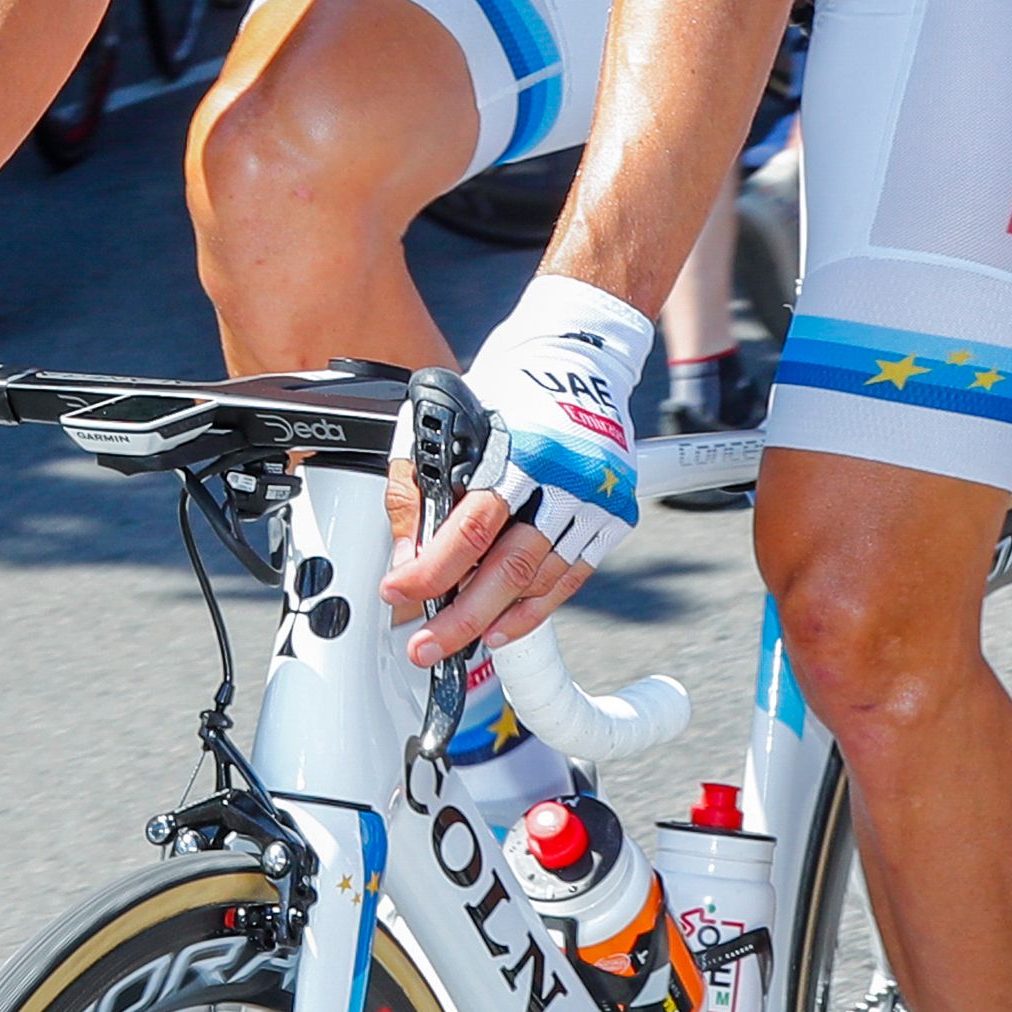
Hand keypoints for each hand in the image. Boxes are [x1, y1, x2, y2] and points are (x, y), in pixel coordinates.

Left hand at [386, 274, 650, 662]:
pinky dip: (537, 609)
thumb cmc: (505, 393)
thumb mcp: (443, 424)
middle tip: (425, 647)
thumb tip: (407, 558)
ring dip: (496, 620)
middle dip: (461, 618)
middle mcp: (560, 478)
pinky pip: (572, 576)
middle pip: (508, 568)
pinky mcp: (613, 514)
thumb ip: (417, 489)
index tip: (398, 593)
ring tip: (461, 643)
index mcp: (515, 450)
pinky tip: (506, 626)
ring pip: (541, 580)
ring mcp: (592, 499)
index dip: (430, 571)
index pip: (468, 529)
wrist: (576, 363)